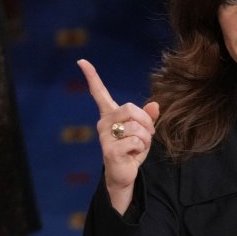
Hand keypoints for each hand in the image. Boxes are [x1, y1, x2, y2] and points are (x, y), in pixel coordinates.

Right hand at [77, 59, 159, 213]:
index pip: (99, 93)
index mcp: (110, 115)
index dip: (92, 77)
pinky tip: (133, 155)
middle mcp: (103, 123)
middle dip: (145, 122)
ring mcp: (105, 137)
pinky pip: (135, 141)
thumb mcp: (143, 132)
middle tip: (148, 134)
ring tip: (139, 147)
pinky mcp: (110, 150)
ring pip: (136, 127)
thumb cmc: (132, 150)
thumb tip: (155, 104)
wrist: (125, 174)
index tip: (81, 61)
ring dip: (146, 139)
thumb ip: (148, 117)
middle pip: (130, 108)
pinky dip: (141, 149)